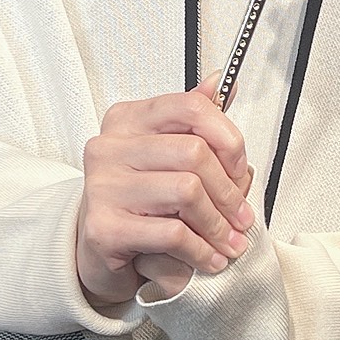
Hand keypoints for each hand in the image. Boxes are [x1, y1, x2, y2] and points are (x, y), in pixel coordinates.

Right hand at [77, 78, 253, 307]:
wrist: (97, 252)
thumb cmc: (137, 200)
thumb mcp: (166, 155)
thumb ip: (193, 120)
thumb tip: (221, 81)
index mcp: (127, 120)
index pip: (189, 107)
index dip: (227, 137)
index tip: (239, 167)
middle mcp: (109, 147)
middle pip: (194, 153)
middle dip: (229, 191)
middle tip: (242, 217)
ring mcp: (103, 186)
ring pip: (187, 192)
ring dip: (218, 225)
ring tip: (229, 242)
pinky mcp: (104, 228)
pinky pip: (172, 233)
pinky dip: (201, 250)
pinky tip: (209, 258)